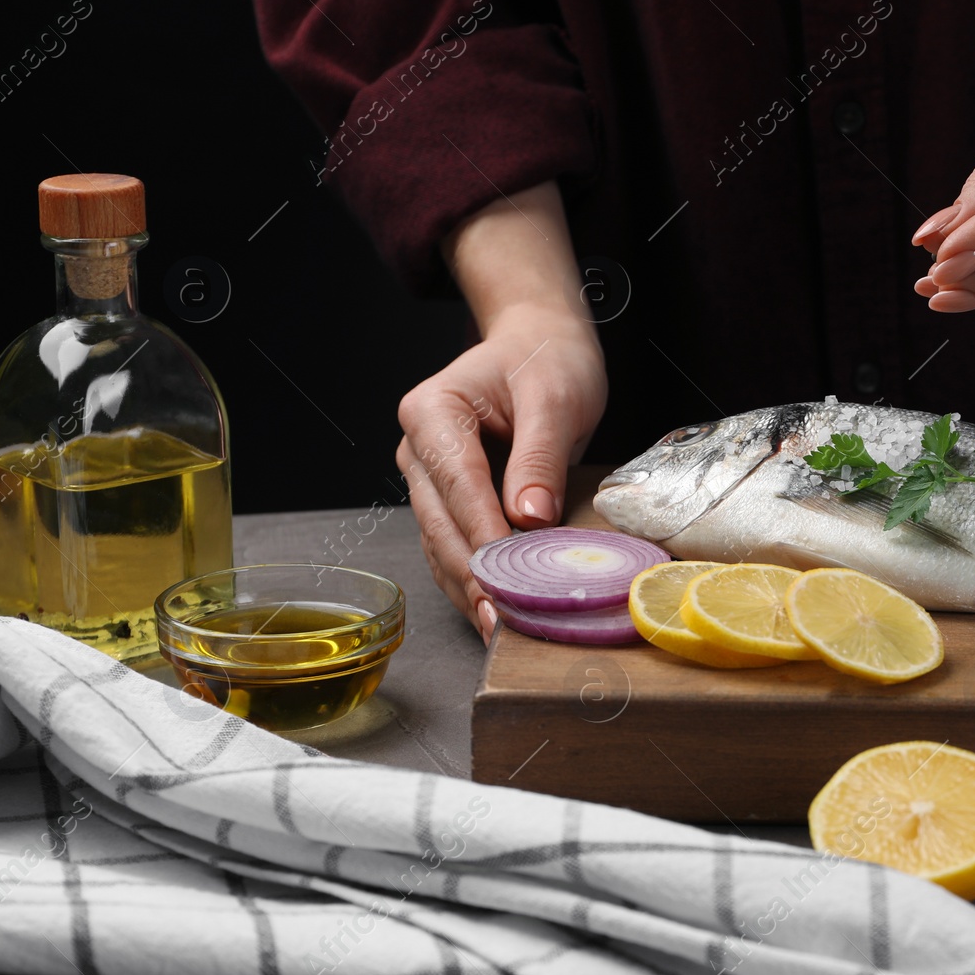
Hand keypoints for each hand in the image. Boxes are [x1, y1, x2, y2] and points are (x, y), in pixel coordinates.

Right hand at [396, 323, 604, 643]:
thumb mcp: (555, 397)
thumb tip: (529, 519)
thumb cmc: (546, 360)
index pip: (457, 482)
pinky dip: (474, 579)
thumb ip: (540, 456)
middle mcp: (420, 448)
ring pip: (441, 543)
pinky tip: (498, 610)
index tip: (502, 575)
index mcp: (433, 411)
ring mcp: (429, 478)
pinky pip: (455, 546)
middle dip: (470, 573)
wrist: (541, 346)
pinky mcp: (450, 501)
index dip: (480, 532)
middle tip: (501, 618)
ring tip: (501, 628)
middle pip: (440, 521)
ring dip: (468, 587)